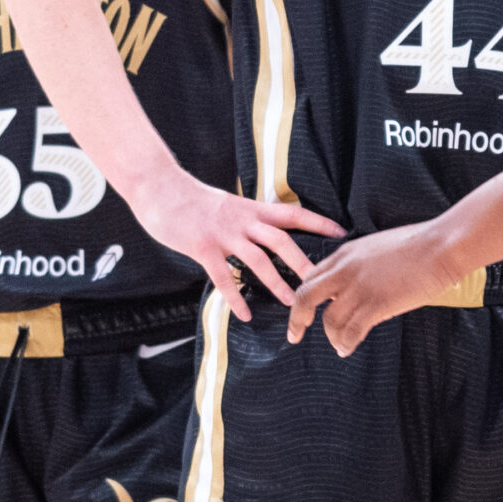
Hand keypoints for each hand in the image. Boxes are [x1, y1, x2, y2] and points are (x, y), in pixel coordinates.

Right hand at [138, 170, 344, 320]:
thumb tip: (264, 233)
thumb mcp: (228, 203)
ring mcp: (223, 234)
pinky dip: (235, 297)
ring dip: (276, 282)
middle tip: (323, 282)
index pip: (292, 214)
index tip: (342, 233)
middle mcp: (242, 220)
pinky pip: (222, 277)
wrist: (160, 187)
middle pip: (281, 240)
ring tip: (291, 302)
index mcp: (251, 208)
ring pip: (257, 259)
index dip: (319, 223)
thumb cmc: (192, 199)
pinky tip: (243, 314)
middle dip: (303, 262)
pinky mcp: (202, 247)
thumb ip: (247, 218)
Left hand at [286, 223, 467, 353]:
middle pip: (305, 297)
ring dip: (331, 336)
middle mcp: (345, 270)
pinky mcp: (377, 304)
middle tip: (295, 334)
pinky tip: (347, 349)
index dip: (303, 296)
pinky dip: (345, 344)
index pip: (311, 276)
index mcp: (345, 253)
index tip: (302, 310)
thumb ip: (359, 264)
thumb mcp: (376, 247)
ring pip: (329, 320)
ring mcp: (360, 288)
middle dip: (297, 319)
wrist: (441, 246)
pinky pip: (350, 331)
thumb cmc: (418, 245)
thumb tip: (353, 284)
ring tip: (338, 345)